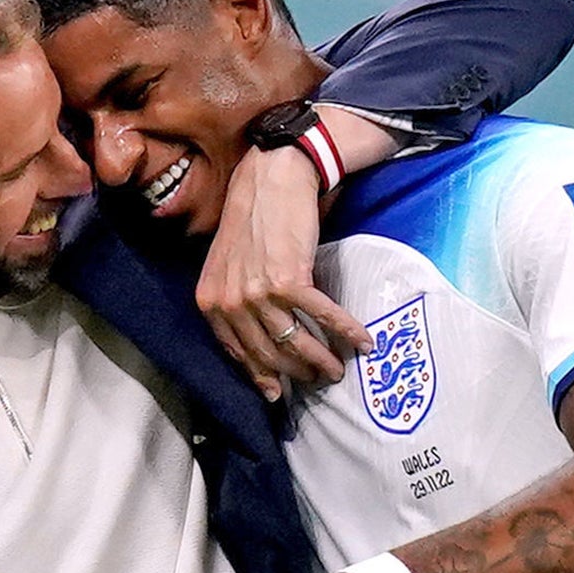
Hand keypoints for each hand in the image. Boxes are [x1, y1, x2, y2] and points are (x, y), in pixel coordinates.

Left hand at [197, 147, 369, 401]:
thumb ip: (233, 303)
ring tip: (337, 369)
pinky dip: (346, 331)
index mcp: (211, 303)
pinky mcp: (290, 281)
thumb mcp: (226, 267)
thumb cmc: (251, 220)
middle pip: (268, 354)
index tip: (278, 392)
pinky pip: (323, 317)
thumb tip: (256, 338)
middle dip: (295, 374)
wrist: (270, 181)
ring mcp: (259, 294)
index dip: (262, 376)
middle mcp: (231, 303)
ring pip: (295, 343)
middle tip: (316, 380)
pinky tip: (362, 342)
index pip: (238, 353)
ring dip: (321, 362)